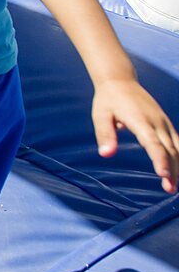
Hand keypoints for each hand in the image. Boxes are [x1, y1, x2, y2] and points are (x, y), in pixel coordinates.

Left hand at [92, 78, 178, 192]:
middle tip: (170, 190)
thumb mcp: (100, 115)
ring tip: (175, 187)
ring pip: (177, 148)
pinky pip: (178, 143)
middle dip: (172, 170)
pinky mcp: (166, 125)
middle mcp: (156, 122)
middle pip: (169, 149)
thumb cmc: (108, 100)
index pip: (153, 142)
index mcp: (140, 120)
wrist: (121, 81)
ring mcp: (164, 123)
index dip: (159, 159)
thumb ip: (105, 134)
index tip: (163, 174)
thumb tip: (105, 154)